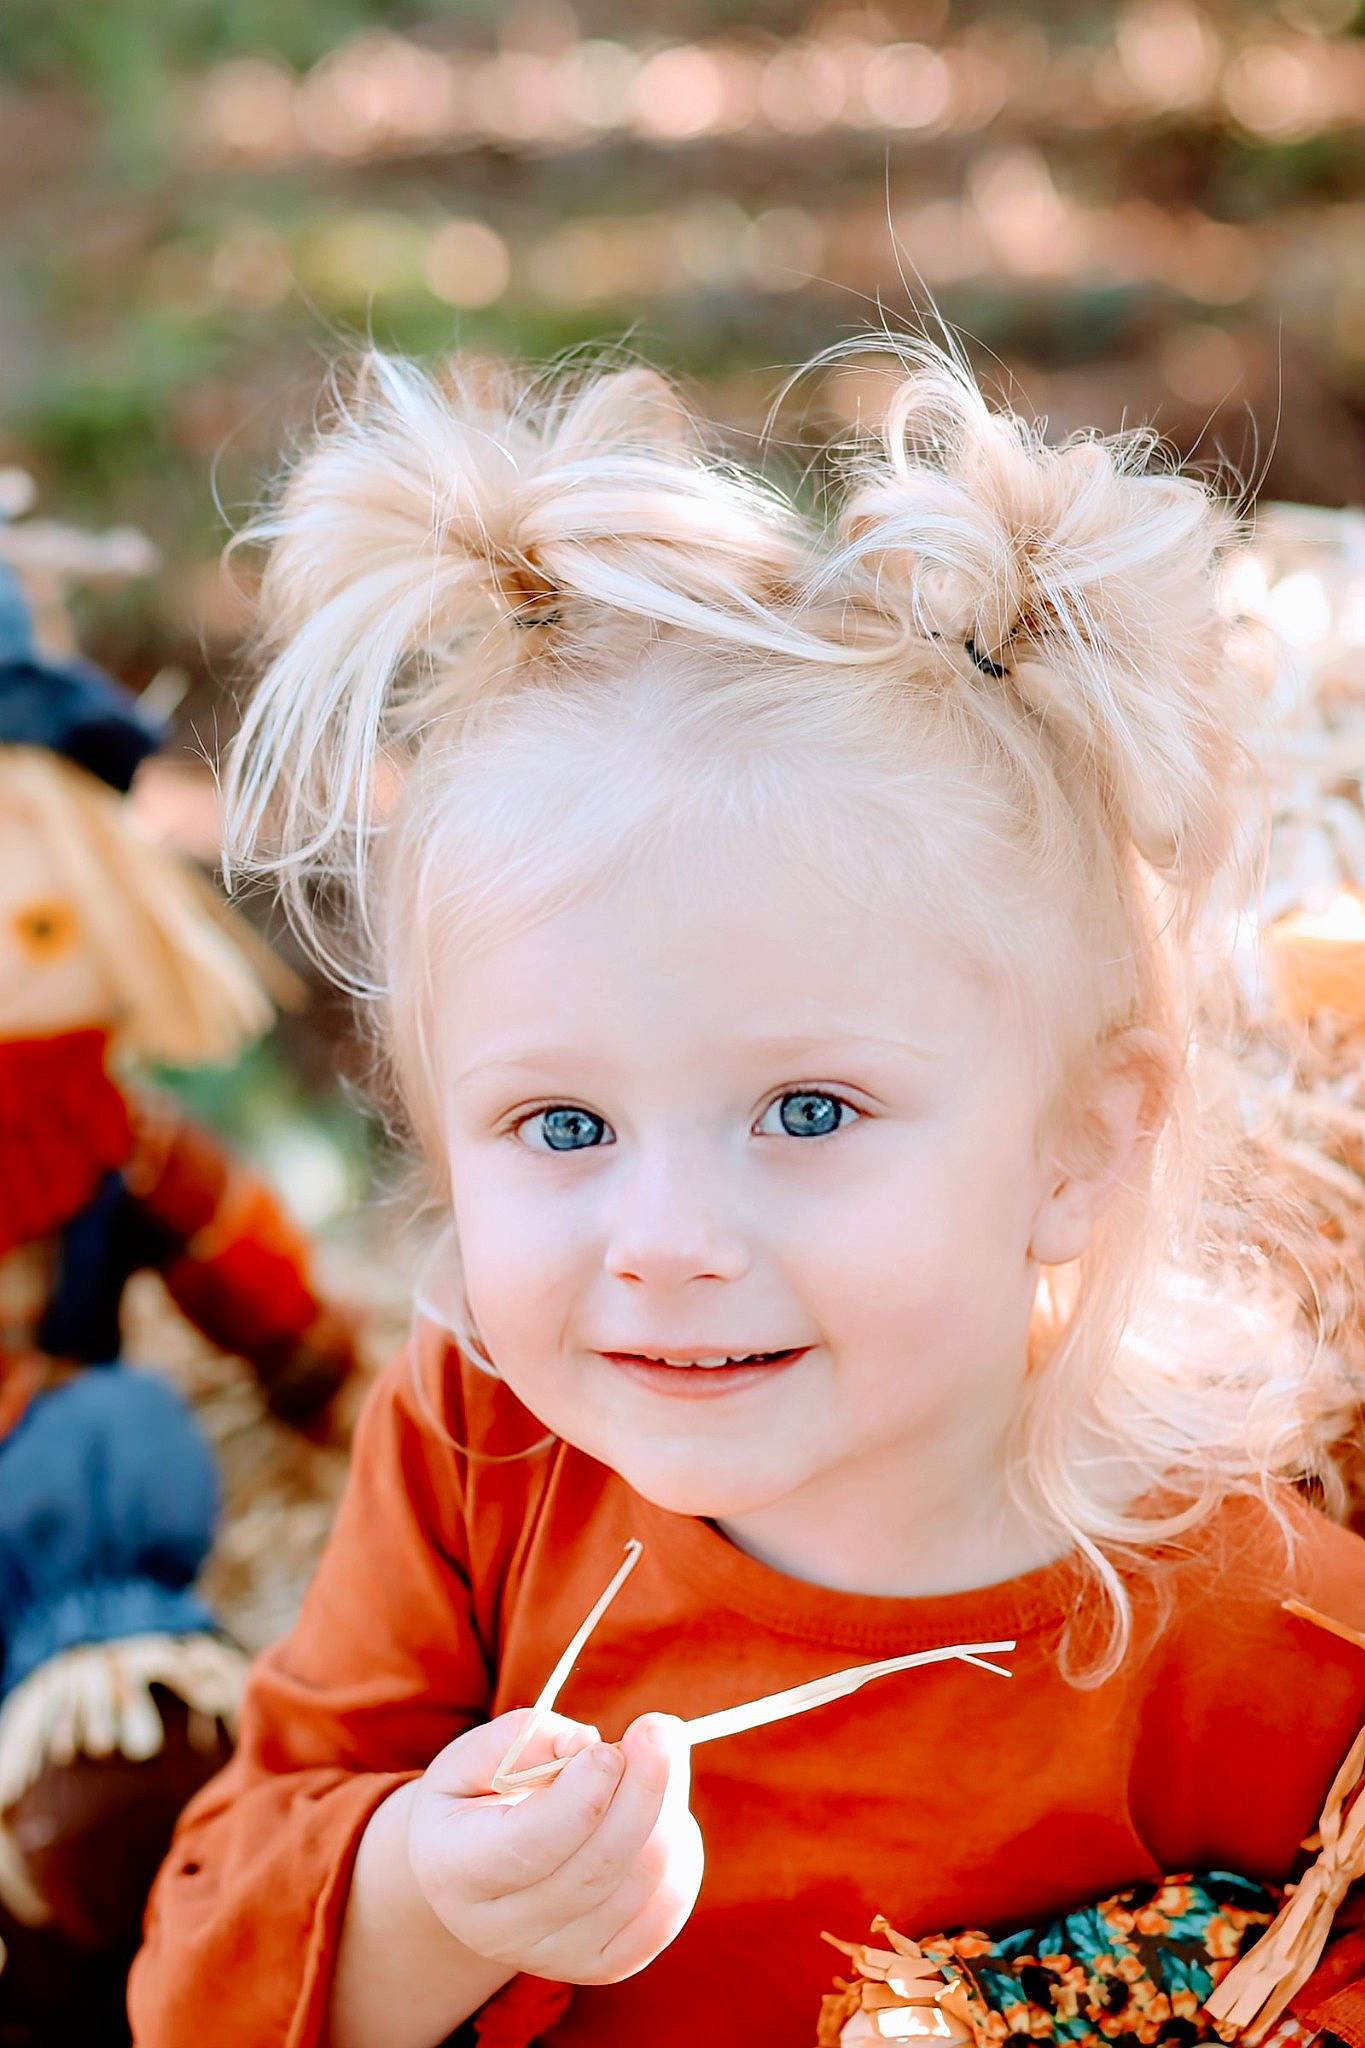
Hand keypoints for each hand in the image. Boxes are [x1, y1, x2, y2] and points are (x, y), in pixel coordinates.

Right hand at [405, 1707, 703, 1986]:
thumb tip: (589, 1745)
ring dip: (666, 1811)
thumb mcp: (475, 1755)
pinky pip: (663, 1915)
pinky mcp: (601, 1965)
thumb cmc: (477, 1797)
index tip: (609, 1748)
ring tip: (652, 1762)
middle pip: (598, 1864)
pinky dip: (682, 1859)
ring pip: (639, 1884)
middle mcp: (499, 1929)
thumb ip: (524, 1738)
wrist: (474, 1873)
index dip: (580, 1796)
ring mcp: (553, 1957)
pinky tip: (669, 1816)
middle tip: (662, 1730)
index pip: (529, 1845)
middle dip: (644, 1789)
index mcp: (455, 1869)